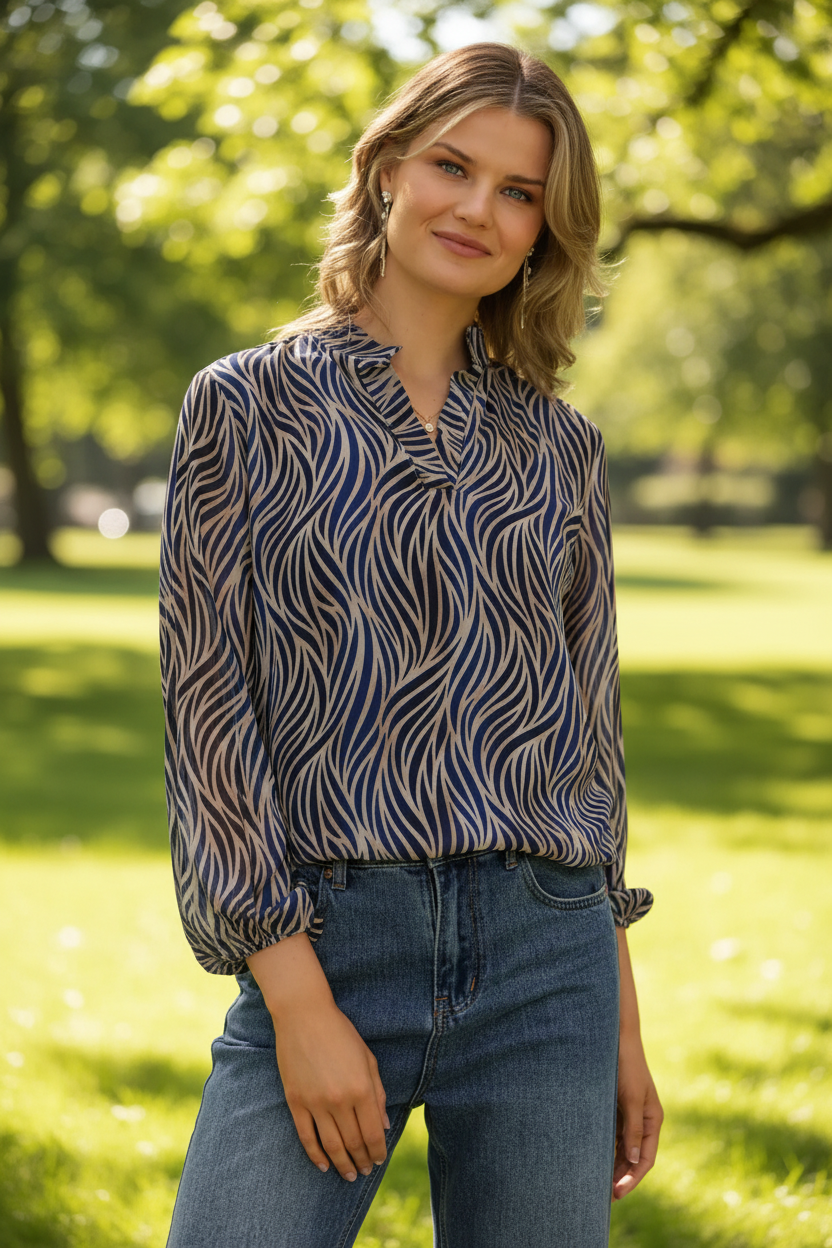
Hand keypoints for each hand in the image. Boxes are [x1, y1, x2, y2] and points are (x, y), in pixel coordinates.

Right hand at [274, 993, 388, 1181]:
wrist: (304, 1015)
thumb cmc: (341, 1033)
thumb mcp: (368, 1059)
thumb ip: (377, 1093)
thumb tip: (384, 1125)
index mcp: (362, 1088)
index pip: (373, 1132)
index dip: (378, 1150)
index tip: (379, 1160)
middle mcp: (340, 1100)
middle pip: (354, 1142)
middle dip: (362, 1160)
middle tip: (365, 1171)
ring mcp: (316, 1103)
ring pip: (331, 1145)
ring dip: (342, 1164)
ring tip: (348, 1174)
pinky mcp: (296, 1102)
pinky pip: (306, 1136)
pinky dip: (315, 1155)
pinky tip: (323, 1165)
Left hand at [612, 1030, 662, 1199]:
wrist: (616, 1038)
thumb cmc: (627, 1065)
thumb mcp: (631, 1098)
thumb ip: (633, 1129)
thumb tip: (635, 1161)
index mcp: (652, 1119)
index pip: (646, 1158)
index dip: (633, 1178)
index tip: (617, 1193)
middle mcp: (643, 1120)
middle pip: (634, 1157)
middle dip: (621, 1176)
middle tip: (603, 1197)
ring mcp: (629, 1115)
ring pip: (622, 1148)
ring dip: (613, 1166)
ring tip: (597, 1185)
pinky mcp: (616, 1108)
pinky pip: (613, 1136)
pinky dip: (606, 1149)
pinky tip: (594, 1161)